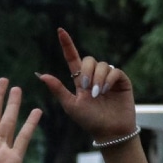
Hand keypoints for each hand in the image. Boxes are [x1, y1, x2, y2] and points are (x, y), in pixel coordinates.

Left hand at [37, 28, 135, 142]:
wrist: (109, 131)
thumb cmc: (88, 121)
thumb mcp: (70, 105)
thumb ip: (57, 89)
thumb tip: (41, 75)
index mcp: (79, 81)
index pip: (72, 59)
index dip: (67, 45)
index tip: (60, 31)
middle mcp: (93, 76)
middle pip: (88, 60)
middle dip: (86, 72)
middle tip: (86, 89)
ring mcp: (108, 77)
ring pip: (101, 65)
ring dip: (97, 78)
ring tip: (97, 94)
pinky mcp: (121, 80)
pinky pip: (114, 70)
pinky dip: (108, 79)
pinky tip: (105, 90)